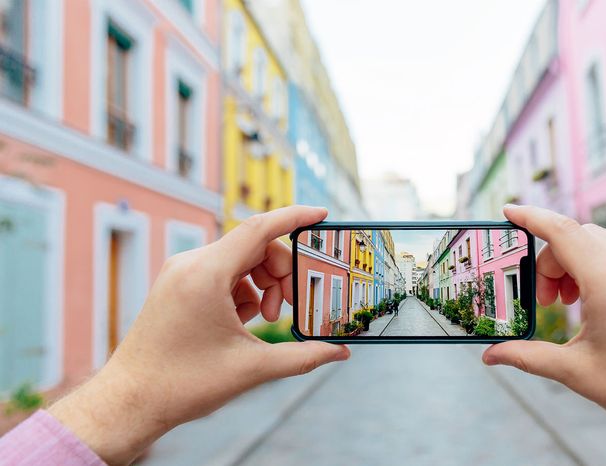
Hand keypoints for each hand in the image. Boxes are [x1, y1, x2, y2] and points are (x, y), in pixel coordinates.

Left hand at [48, 206, 349, 464]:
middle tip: (290, 307)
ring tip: (266, 319)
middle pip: (254, 246)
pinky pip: (222, 273)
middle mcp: (190, 264)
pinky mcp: (177, 285)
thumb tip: (339, 352)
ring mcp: (181, 273)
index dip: (294, 217)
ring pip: (239, 259)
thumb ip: (302, 356)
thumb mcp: (252, 368)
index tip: (322, 214)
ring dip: (263, 283)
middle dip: (282, 272)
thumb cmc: (183, 383)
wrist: (130, 401)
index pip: (259, 229)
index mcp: (206, 275)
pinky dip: (242, 290)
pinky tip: (243, 321)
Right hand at [483, 205, 605, 458]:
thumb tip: (491, 356)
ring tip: (569, 303)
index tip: (508, 212)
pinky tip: (594, 300)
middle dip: (549, 260)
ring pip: (597, 241)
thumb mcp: (577, 371)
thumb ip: (528, 357)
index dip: (530, 217)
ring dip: (573, 261)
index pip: (561, 231)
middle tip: (545, 301)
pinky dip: (596, 264)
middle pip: (575, 237)